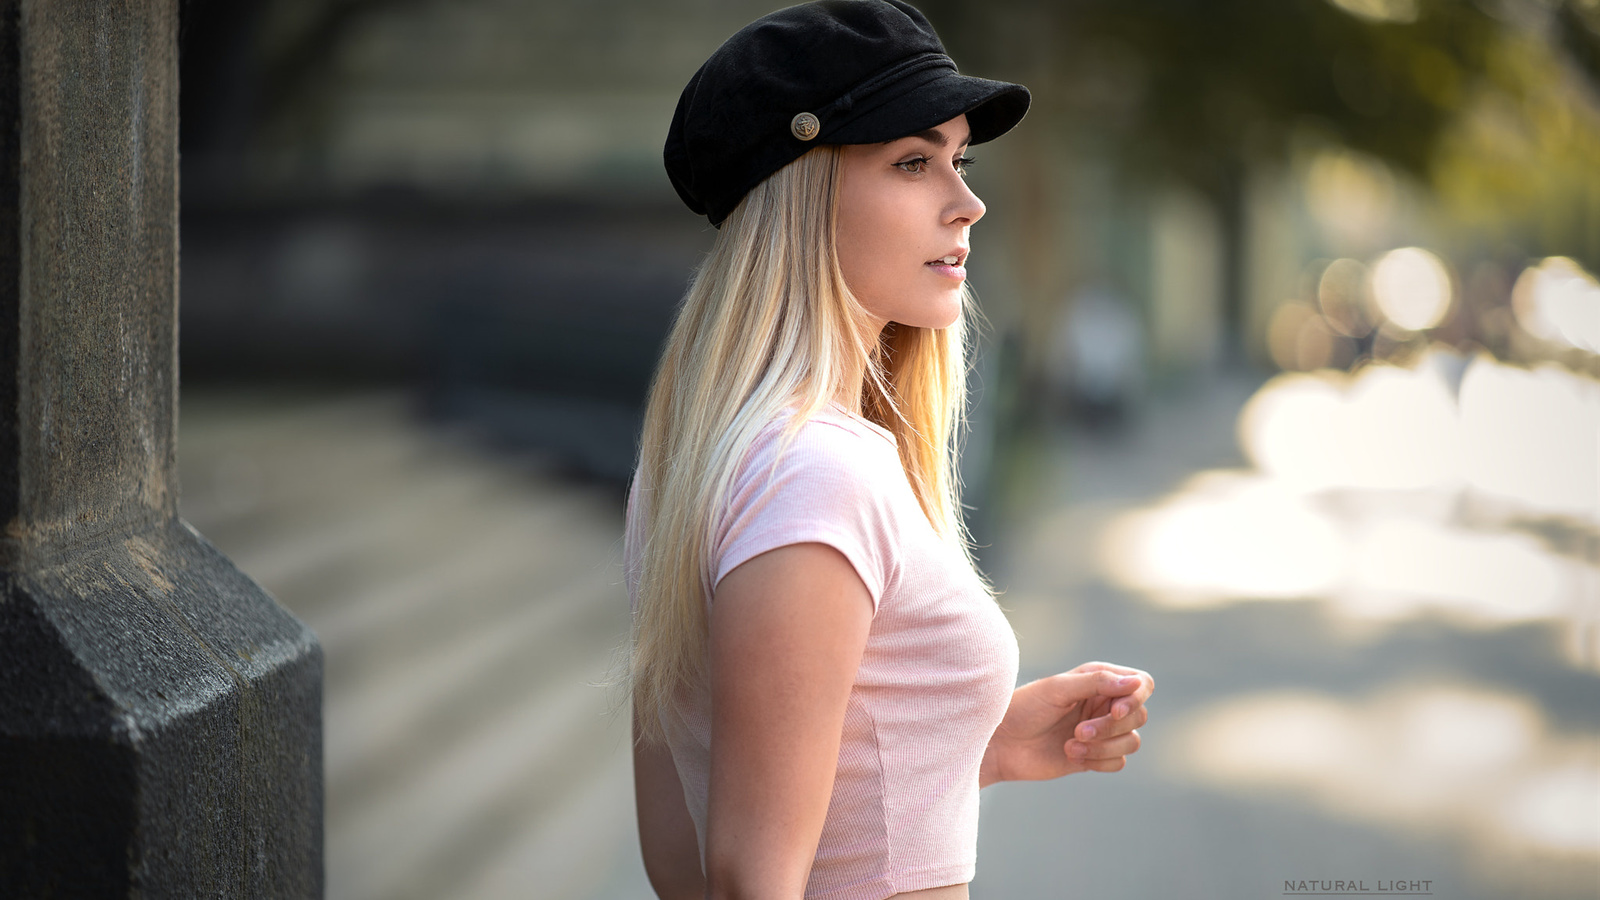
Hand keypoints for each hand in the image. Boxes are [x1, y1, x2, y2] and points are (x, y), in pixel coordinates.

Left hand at [979, 661, 1152, 786]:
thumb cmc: (1024, 707)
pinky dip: (1099, 761)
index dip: (1136, 698)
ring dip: (1104, 746)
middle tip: (1078, 731)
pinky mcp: (1094, 757)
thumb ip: (1097, 682)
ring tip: (1070, 745)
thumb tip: (1137, 683)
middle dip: (1110, 727)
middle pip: (1138, 716)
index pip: (1142, 684)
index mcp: (1098, 680)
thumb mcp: (1058, 689)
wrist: (1001, 743)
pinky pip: (1118, 762)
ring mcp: (1101, 732)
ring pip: (1132, 741)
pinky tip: (1070, 755)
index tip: (1114, 710)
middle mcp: (1103, 704)